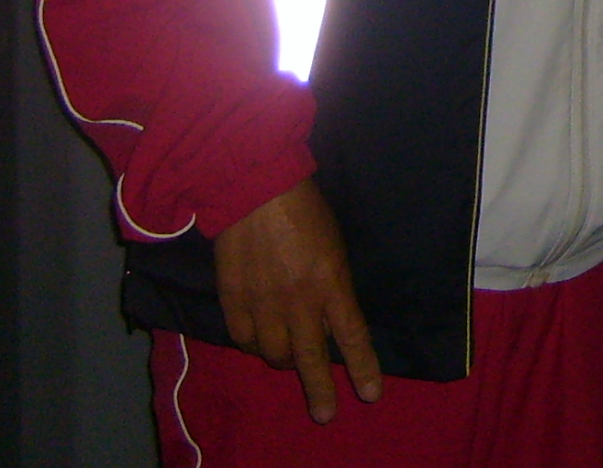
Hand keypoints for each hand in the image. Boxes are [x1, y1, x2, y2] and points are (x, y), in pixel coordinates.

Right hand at [212, 177, 381, 423]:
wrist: (256, 190)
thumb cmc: (306, 211)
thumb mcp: (335, 248)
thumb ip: (334, 288)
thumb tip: (333, 322)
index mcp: (331, 283)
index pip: (352, 336)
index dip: (363, 367)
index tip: (370, 394)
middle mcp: (298, 301)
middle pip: (310, 359)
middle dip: (320, 390)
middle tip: (325, 413)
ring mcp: (263, 304)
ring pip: (274, 354)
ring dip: (284, 360)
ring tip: (289, 355)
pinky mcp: (233, 300)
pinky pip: (244, 339)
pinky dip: (253, 345)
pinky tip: (259, 340)